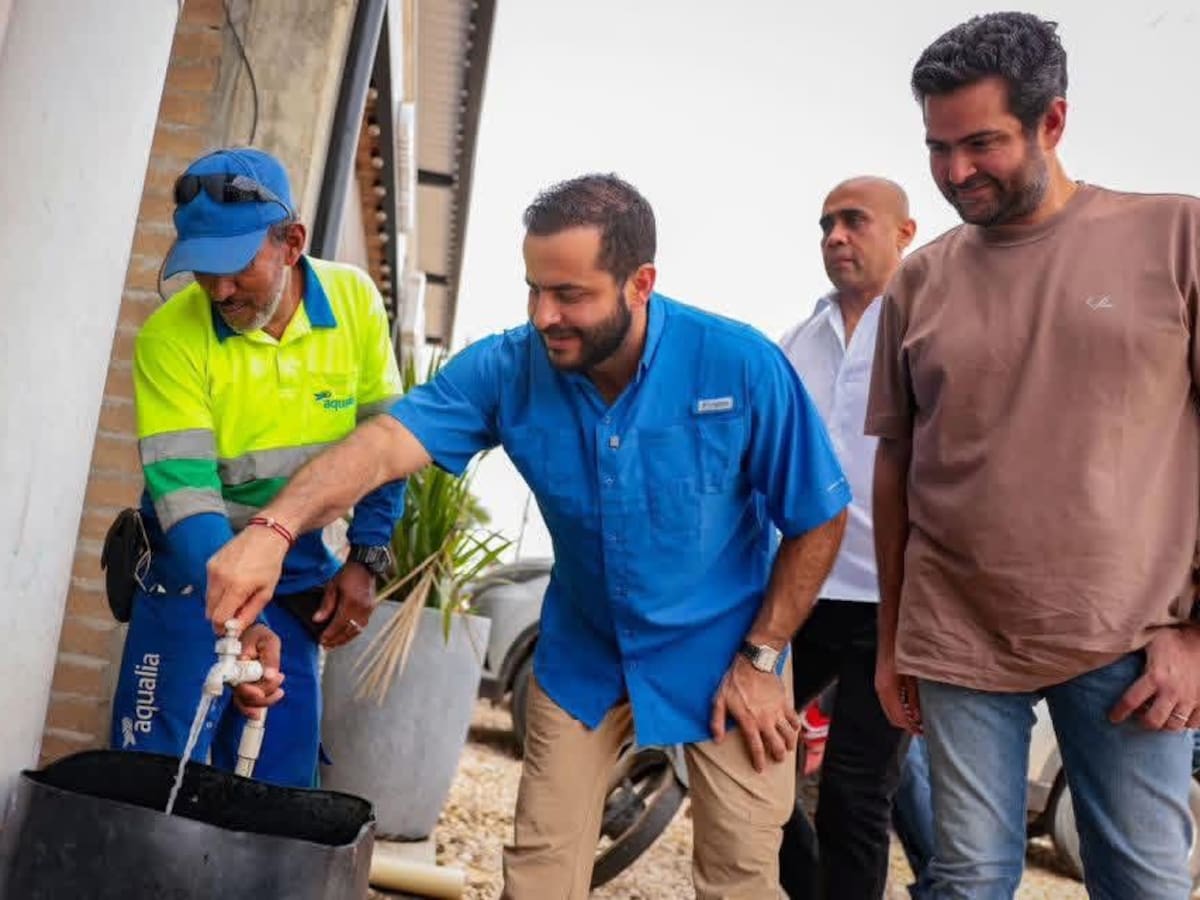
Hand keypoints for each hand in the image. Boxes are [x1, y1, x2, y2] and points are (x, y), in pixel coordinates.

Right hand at [206, 526, 289, 632]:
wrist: (264, 536)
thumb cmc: (269, 563)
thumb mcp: (266, 592)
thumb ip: (249, 613)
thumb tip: (236, 629)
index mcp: (236, 587)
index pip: (218, 618)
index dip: (223, 628)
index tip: (230, 630)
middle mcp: (220, 578)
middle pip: (210, 611)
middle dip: (220, 617)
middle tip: (234, 616)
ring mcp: (212, 570)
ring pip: (208, 599)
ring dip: (219, 604)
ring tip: (236, 597)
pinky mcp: (209, 563)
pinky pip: (209, 585)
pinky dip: (218, 590)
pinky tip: (232, 583)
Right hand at [232, 623, 284, 718]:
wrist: (251, 633)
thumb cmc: (259, 636)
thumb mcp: (269, 641)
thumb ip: (270, 658)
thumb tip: (270, 676)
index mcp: (234, 662)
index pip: (240, 683)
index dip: (251, 691)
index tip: (264, 690)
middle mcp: (231, 675)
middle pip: (243, 696)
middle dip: (265, 693)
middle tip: (280, 677)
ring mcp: (235, 682)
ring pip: (245, 702)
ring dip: (265, 700)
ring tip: (280, 690)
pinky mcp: (241, 686)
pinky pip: (246, 702)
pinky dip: (257, 706)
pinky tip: (267, 705)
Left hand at [314, 562, 378, 648]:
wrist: (365, 566)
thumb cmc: (347, 574)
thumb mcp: (332, 587)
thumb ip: (326, 605)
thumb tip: (317, 620)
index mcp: (351, 602)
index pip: (339, 624)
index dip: (330, 634)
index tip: (321, 640)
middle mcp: (362, 609)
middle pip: (348, 631)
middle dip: (336, 640)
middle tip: (326, 646)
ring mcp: (368, 610)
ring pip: (356, 631)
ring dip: (345, 639)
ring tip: (334, 644)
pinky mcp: (371, 609)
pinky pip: (362, 626)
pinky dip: (353, 633)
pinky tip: (346, 635)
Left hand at [710, 655, 800, 772]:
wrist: (753, 663)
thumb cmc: (734, 681)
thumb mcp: (719, 700)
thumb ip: (717, 722)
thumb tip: (717, 740)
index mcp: (749, 722)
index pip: (756, 748)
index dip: (759, 761)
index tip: (760, 769)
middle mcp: (766, 720)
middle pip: (777, 746)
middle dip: (778, 756)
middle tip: (778, 759)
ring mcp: (777, 712)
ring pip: (789, 735)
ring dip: (790, 744)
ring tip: (788, 748)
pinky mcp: (785, 703)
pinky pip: (794, 719)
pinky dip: (796, 726)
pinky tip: (794, 729)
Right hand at [876, 652, 922, 733]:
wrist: (890, 628)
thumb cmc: (902, 645)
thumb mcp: (914, 673)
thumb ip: (915, 696)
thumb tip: (918, 714)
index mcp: (888, 688)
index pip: (897, 718)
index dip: (910, 728)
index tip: (922, 732)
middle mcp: (881, 687)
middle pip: (891, 716)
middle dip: (907, 724)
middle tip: (922, 728)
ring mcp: (880, 683)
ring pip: (889, 709)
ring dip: (903, 716)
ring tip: (919, 718)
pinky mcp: (882, 678)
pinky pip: (889, 699)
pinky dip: (900, 706)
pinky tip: (911, 705)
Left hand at [1110, 626, 1199, 730]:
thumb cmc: (1174, 638)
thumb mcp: (1148, 643)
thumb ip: (1132, 654)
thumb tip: (1110, 656)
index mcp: (1155, 677)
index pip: (1131, 701)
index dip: (1120, 712)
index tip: (1114, 718)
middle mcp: (1172, 691)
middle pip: (1153, 720)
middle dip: (1144, 722)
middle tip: (1140, 717)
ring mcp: (1190, 698)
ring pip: (1174, 725)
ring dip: (1164, 724)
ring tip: (1159, 717)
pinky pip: (1194, 723)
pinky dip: (1186, 724)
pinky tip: (1178, 717)